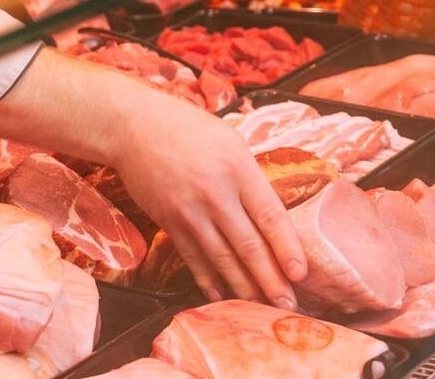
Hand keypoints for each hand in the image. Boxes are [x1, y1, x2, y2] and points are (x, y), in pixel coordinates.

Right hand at [108, 78, 306, 306]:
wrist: (133, 126)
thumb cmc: (185, 127)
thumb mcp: (228, 141)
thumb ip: (249, 177)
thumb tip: (270, 217)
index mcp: (237, 167)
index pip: (270, 215)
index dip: (288, 248)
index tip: (301, 273)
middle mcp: (215, 193)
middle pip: (249, 245)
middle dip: (271, 280)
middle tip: (289, 305)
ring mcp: (189, 210)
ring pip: (223, 258)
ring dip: (245, 288)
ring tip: (262, 307)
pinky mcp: (169, 222)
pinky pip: (193, 258)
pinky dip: (209, 281)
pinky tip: (222, 296)